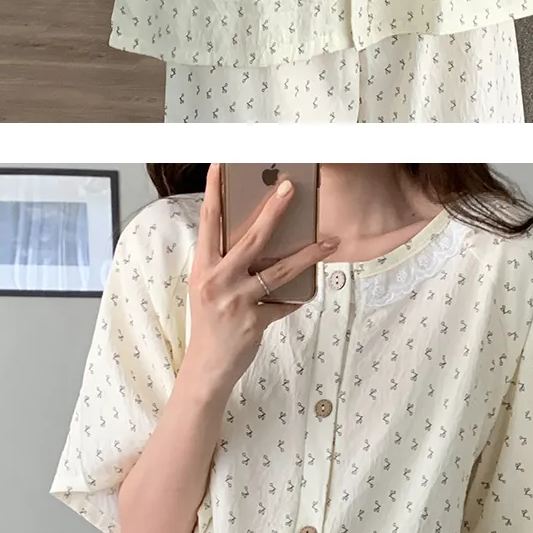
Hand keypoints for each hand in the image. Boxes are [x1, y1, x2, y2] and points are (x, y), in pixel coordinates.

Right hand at [184, 162, 339, 394]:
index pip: (209, 222)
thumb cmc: (209, 322)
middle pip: (251, 238)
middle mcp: (218, 281)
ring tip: (329, 242)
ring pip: (279, 271)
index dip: (215, 191)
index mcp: (203, 268)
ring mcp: (236, 302)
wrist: (206, 367)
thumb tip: (257, 237)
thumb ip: (226, 264)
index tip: (221, 165)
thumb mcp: (208, 288)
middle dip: (274, 211)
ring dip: (308, 255)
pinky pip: (284, 303)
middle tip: (291, 188)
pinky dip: (296, 298)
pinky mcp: (254, 322)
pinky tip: (308, 292)